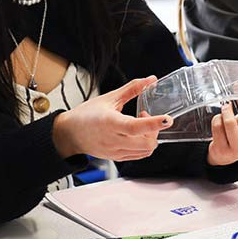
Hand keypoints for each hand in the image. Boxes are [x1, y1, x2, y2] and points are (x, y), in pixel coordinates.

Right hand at [52, 76, 172, 161]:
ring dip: (150, 138)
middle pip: (145, 143)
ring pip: (145, 151)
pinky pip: (138, 156)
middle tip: (146, 116)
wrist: (70, 134)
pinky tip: (137, 134)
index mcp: (110, 123)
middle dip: (154, 130)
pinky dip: (144, 145)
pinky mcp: (117, 158)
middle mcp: (113, 140)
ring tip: (140, 125)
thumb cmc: (86, 115)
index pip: (135, 126)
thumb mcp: (109, 98)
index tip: (167, 119)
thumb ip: (132, 89)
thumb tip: (150, 80)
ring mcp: (115, 151)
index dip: (153, 123)